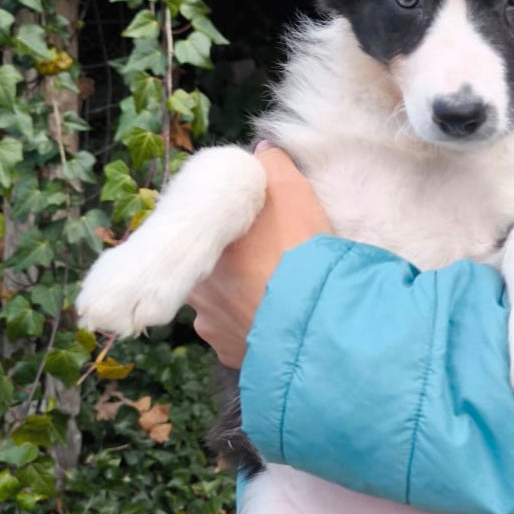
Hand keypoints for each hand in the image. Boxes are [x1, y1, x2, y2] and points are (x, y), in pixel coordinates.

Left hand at [188, 144, 330, 367]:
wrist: (318, 322)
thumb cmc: (299, 252)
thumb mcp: (291, 192)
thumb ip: (272, 166)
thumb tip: (262, 154)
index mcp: (200, 247)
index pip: (205, 232)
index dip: (232, 230)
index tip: (256, 230)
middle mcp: (195, 291)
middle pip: (215, 271)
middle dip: (240, 267)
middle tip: (275, 262)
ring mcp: (211, 330)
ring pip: (227, 307)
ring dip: (248, 302)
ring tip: (284, 297)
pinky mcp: (232, 359)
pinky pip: (242, 338)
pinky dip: (259, 330)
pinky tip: (284, 323)